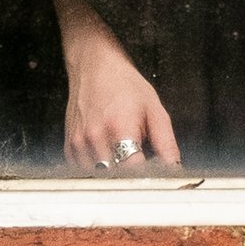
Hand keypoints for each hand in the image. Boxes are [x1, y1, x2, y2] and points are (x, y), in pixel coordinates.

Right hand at [56, 0, 180, 173]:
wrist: (94, 66)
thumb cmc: (125, 85)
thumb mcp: (154, 109)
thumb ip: (166, 142)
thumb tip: (175, 169)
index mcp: (120, 127)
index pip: (134, 170)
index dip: (147, 178)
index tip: (156, 177)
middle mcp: (95, 137)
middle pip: (115, 178)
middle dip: (131, 179)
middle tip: (142, 170)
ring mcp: (78, 143)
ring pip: (99, 178)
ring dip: (113, 176)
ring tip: (123, 158)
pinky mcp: (69, 147)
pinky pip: (84, 172)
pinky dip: (98, 171)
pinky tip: (108, 155)